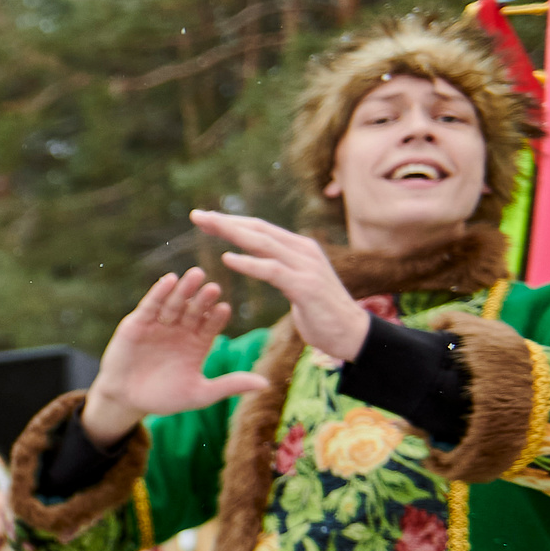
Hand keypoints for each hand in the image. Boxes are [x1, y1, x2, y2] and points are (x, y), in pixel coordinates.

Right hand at [81, 266, 267, 444]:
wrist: (125, 400)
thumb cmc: (163, 398)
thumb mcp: (200, 394)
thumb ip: (229, 385)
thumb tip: (266, 384)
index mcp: (198, 343)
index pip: (211, 325)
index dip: (216, 317)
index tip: (224, 309)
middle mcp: (181, 330)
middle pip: (195, 310)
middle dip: (203, 299)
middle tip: (214, 287)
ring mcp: (160, 324)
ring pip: (175, 302)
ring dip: (185, 289)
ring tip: (196, 275)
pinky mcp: (138, 322)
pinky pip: (151, 304)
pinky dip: (159, 292)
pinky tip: (170, 280)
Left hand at [192, 209, 373, 362]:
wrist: (353, 334)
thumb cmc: (321, 312)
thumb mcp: (297, 283)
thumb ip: (279, 268)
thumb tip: (258, 258)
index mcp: (299, 249)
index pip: (260, 228)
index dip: (232, 221)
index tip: (204, 217)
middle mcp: (303, 251)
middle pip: (258, 230)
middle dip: (226, 222)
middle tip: (196, 215)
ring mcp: (306, 267)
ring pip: (263, 243)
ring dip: (233, 233)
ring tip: (207, 226)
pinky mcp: (306, 286)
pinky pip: (272, 271)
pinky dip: (249, 263)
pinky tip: (227, 259)